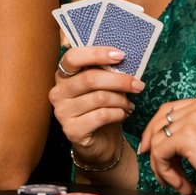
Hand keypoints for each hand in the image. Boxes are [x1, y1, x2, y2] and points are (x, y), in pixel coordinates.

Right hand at [51, 45, 140, 167]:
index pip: (73, 57)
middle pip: (90, 79)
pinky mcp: (72, 130)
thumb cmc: (101, 108)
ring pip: (99, 98)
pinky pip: (102, 116)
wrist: (99, 141)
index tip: (120, 55)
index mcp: (63, 75)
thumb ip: (105, 73)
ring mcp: (62, 112)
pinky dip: (118, 113)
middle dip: (119, 80)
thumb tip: (124, 62)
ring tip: (130, 104)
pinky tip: (124, 114)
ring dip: (121, 100)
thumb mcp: (103, 86)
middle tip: (138, 85)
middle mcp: (58, 92)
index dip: (96, 53)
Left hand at [136, 94, 195, 194]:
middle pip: (159, 124)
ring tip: (179, 185)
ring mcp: (193, 118)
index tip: (150, 151)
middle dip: (156, 151)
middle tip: (161, 174)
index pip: (168, 111)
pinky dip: (165, 172)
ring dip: (163, 168)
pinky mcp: (187, 136)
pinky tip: (182, 186)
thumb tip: (154, 141)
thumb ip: (191, 131)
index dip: (154, 132)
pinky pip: (159, 154)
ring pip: (156, 142)